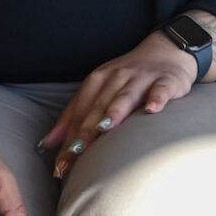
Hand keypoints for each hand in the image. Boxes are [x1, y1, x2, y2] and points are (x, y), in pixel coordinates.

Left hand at [41, 31, 198, 177]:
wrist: (167, 50)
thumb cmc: (128, 77)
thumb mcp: (98, 90)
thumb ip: (74, 116)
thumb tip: (48, 143)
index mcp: (97, 81)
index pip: (79, 113)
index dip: (68, 138)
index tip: (60, 165)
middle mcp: (116, 78)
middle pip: (97, 107)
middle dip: (85, 132)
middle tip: (74, 157)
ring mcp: (141, 78)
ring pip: (125, 96)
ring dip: (114, 112)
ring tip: (104, 128)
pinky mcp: (166, 80)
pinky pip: (160, 90)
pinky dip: (156, 98)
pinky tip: (151, 109)